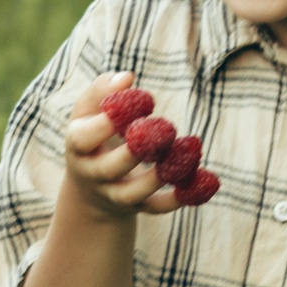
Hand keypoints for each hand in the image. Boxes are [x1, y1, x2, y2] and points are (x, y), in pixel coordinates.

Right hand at [62, 73, 186, 219]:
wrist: (91, 185)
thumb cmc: (94, 133)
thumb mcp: (89, 111)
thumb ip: (103, 91)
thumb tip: (126, 78)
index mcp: (78, 146)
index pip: (83, 139)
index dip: (105, 125)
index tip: (138, 103)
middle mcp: (93, 174)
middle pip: (109, 169)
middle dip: (138, 150)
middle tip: (166, 128)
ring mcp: (114, 194)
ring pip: (135, 192)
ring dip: (164, 174)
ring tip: (191, 148)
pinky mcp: (137, 207)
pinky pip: (158, 208)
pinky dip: (183, 197)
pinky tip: (207, 181)